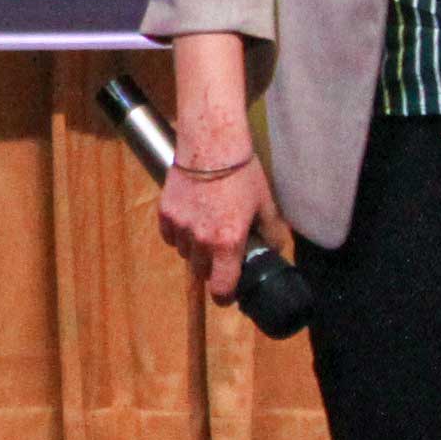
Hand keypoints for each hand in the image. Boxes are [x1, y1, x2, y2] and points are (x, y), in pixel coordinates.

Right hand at [153, 153, 287, 304]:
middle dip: (212, 269)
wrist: (211, 143)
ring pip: (185, 254)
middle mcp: (201, 240)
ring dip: (195, 251)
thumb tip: (275, 248)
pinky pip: (170, 237)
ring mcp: (180, 227)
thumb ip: (272, 232)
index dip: (226, 296)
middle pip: (202, 273)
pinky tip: (189, 222)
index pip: (221, 289)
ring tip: (206, 232)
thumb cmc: (242, 173)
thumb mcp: (265, 204)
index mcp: (228, 243)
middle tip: (222, 254)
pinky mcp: (165, 212)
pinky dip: (179, 235)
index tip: (229, 293)